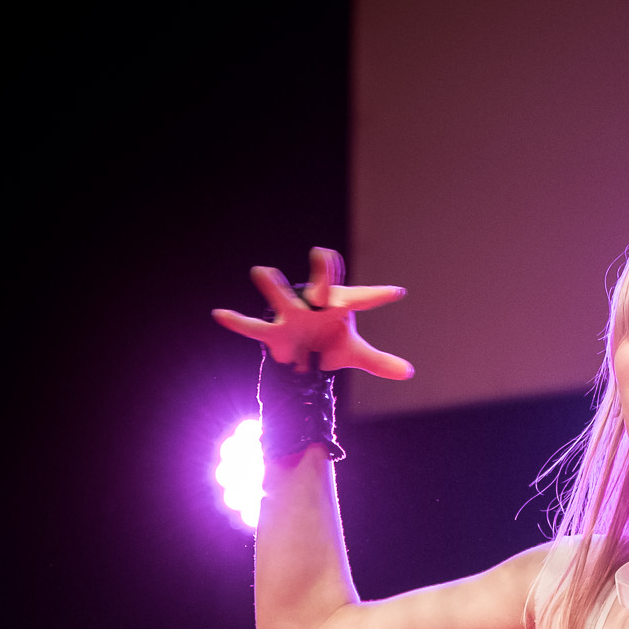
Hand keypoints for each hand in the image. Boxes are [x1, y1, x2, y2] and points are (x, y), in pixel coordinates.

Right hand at [212, 246, 413, 377]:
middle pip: (321, 282)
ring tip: (262, 271)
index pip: (361, 296)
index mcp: (337, 305)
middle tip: (322, 255)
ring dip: (272, 285)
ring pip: (281, 295)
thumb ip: (379, 361)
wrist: (301, 355)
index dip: (378, 296)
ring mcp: (291, 314)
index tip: (398, 294)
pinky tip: (220, 315)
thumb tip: (408, 372)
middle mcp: (314, 303)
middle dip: (322, 271)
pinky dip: (237, 322)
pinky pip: (253, 327)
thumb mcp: (354, 354)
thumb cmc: (328, 344)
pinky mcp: (273, 333)